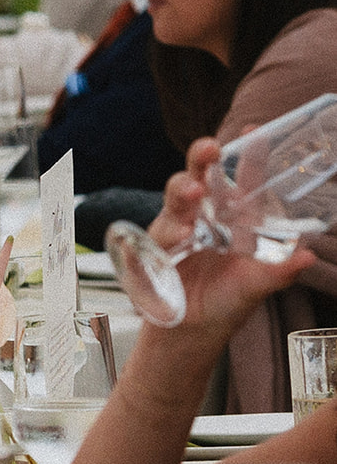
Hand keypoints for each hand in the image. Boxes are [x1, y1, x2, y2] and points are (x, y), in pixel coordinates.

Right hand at [145, 136, 313, 340]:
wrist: (190, 334)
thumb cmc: (227, 304)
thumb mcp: (258, 287)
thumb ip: (280, 272)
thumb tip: (307, 257)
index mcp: (237, 217)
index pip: (245, 177)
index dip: (249, 153)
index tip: (253, 130)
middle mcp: (208, 216)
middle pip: (202, 174)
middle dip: (202, 157)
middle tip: (209, 150)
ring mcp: (180, 229)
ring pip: (177, 198)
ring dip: (183, 191)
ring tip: (193, 193)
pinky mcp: (156, 248)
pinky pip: (159, 233)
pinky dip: (167, 231)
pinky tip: (177, 235)